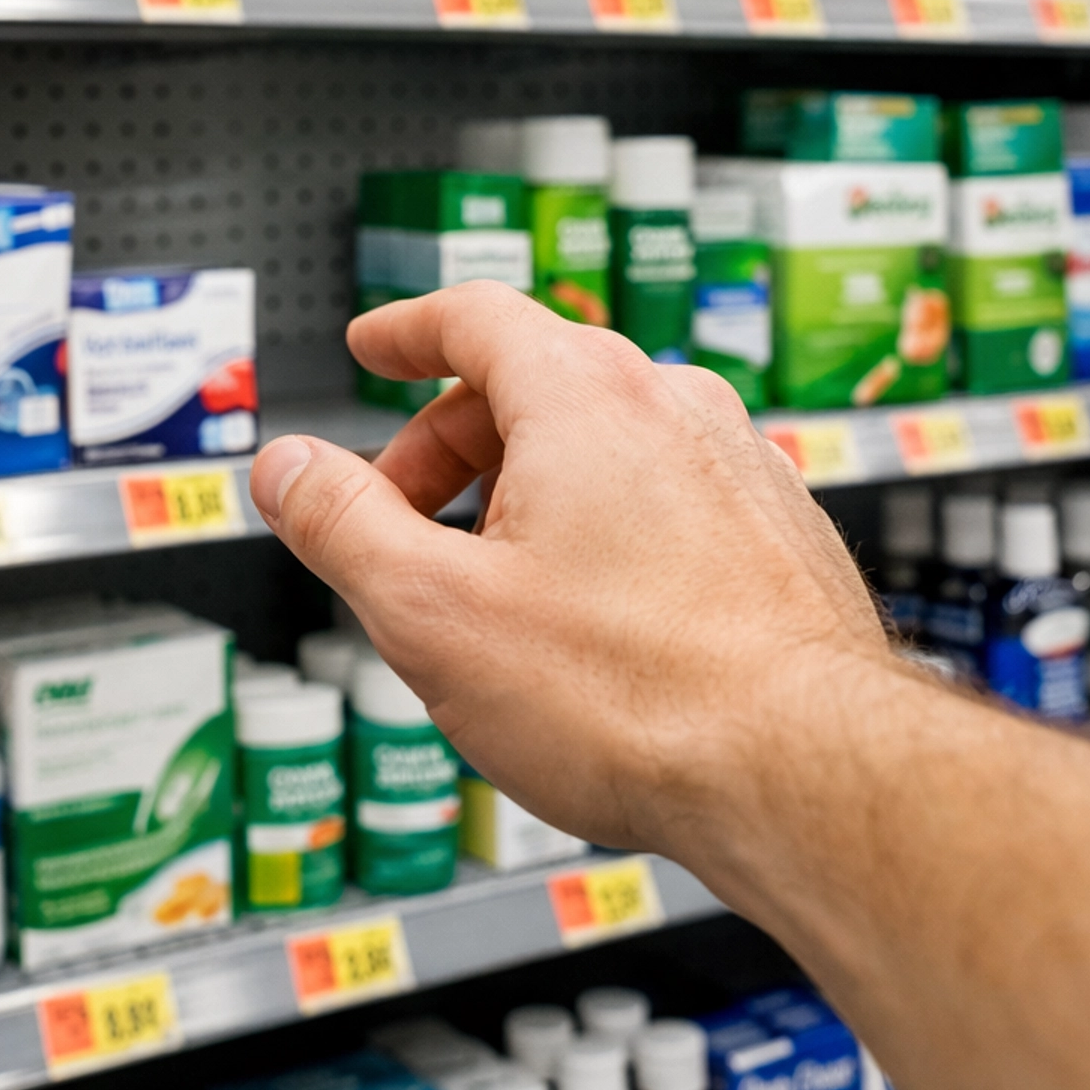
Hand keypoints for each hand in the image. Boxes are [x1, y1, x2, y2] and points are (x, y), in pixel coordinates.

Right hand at [251, 284, 893, 884]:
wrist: (805, 773)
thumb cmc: (637, 697)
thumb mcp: (432, 613)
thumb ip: (341, 525)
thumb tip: (284, 469)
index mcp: (586, 396)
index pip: (476, 316)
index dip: (406, 329)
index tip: (374, 343)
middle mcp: (674, 408)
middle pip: (535, 384)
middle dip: (450, 444)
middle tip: (400, 522)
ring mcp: (741, 467)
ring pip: (606, 448)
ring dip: (531, 494)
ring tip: (495, 592)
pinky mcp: (781, 535)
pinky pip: (668, 499)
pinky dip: (607, 531)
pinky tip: (592, 628)